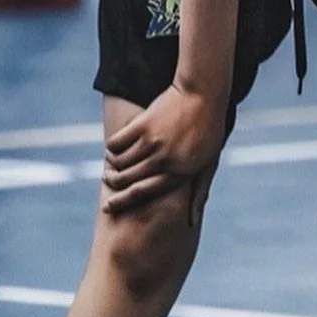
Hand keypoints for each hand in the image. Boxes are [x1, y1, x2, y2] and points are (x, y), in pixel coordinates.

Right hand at [102, 82, 226, 220]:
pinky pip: (116, 143)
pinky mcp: (143, 124)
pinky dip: (112, 148)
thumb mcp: (209, 164)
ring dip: (111, 165)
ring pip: (120, 162)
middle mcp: (165, 160)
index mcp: (180, 172)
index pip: (143, 193)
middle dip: (113, 182)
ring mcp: (153, 142)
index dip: (122, 202)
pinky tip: (114, 148)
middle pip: (127, 179)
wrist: (202, 94)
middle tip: (107, 179)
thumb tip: (192, 222)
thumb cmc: (208, 131)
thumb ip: (199, 192)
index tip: (108, 207)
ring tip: (110, 165)